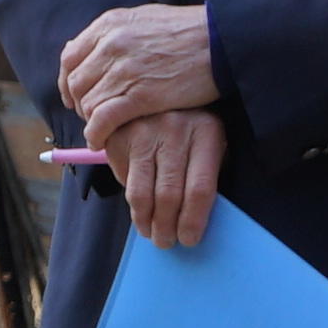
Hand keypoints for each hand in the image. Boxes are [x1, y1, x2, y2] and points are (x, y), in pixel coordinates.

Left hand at [56, 0, 221, 130]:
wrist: (221, 40)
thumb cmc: (189, 31)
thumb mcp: (145, 20)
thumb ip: (118, 34)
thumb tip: (97, 51)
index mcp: (109, 25)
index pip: (71, 58)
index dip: (68, 82)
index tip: (74, 96)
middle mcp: (111, 45)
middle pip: (77, 83)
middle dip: (80, 104)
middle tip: (92, 116)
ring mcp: (124, 70)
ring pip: (89, 103)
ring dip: (91, 121)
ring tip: (102, 129)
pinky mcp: (140, 95)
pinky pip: (103, 119)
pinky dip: (97, 133)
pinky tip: (101, 141)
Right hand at [110, 105, 225, 249]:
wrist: (157, 83)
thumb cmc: (192, 125)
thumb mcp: (210, 140)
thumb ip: (205, 173)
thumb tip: (193, 221)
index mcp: (205, 131)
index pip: (199, 188)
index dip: (193, 221)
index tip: (189, 240)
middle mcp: (174, 129)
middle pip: (169, 194)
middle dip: (167, 228)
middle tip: (166, 243)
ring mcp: (142, 131)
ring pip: (141, 193)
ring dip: (145, 222)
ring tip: (150, 233)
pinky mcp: (118, 136)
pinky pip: (122, 179)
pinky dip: (130, 198)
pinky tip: (139, 203)